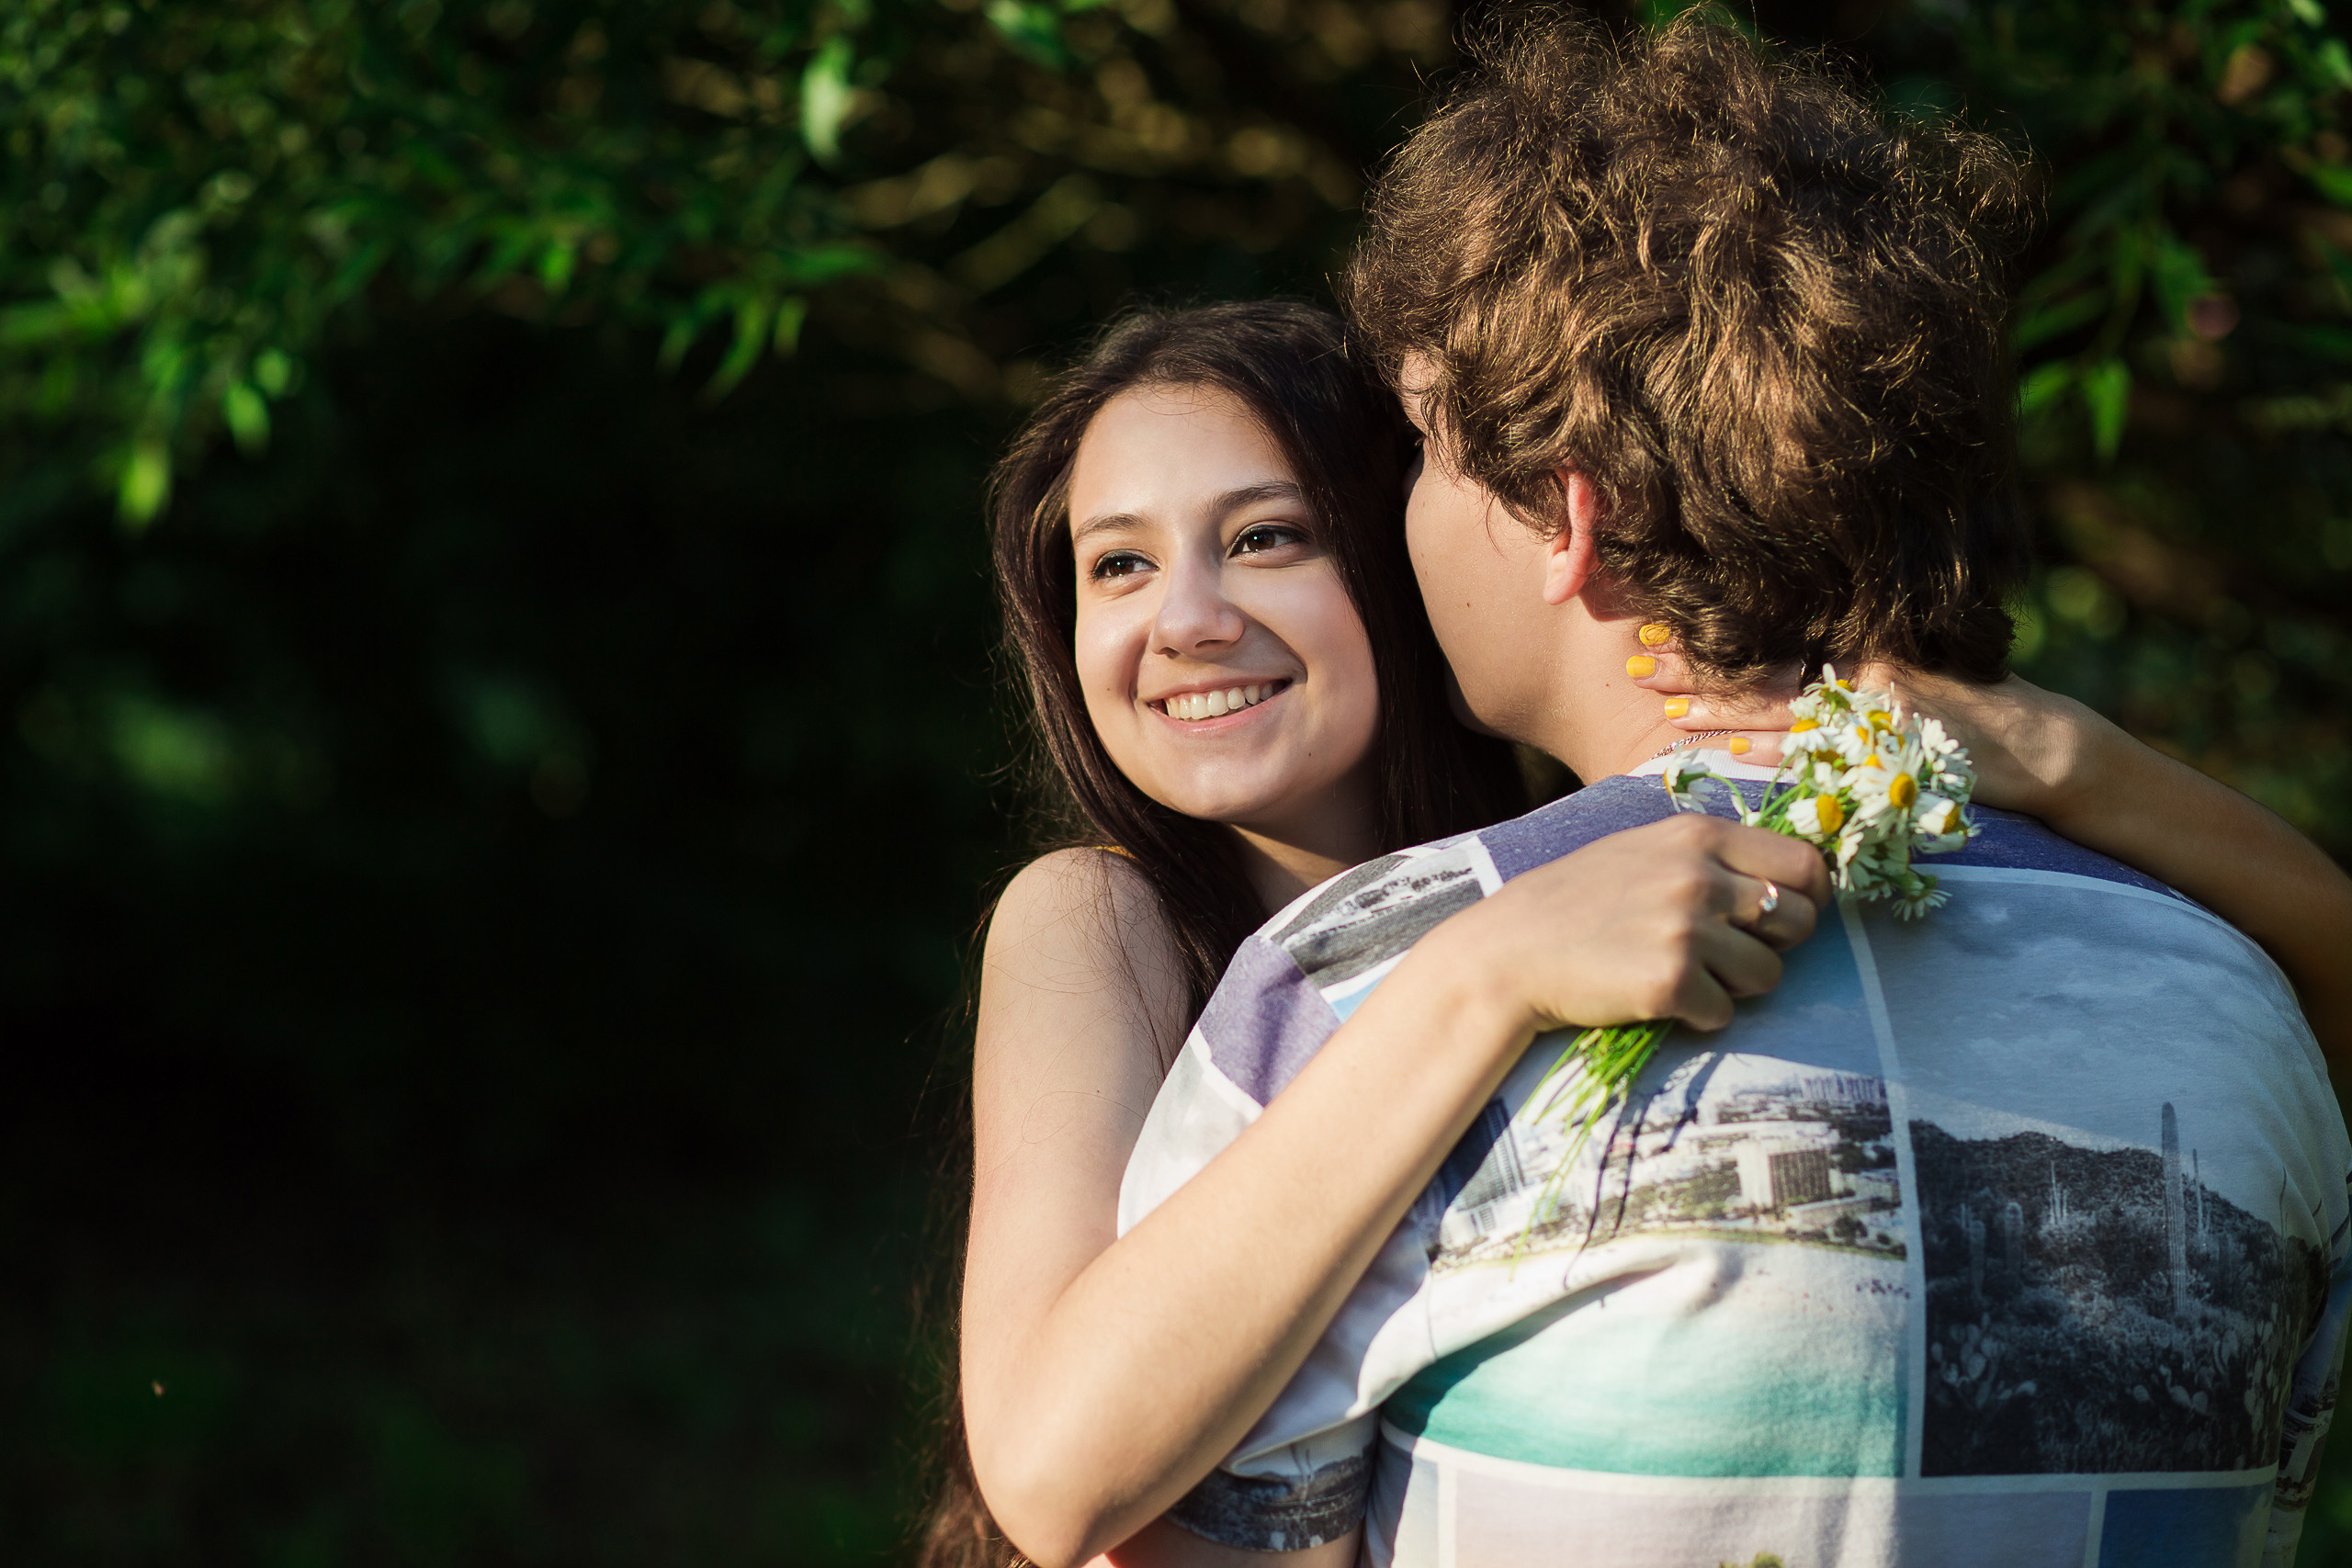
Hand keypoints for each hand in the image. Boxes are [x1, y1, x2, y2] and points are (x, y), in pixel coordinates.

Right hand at [1423, 814, 1834, 1043]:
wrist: (1510, 952)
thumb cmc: (1575, 902)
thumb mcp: (1642, 850)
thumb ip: (1707, 856)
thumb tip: (1783, 880)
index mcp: (1697, 836)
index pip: (1804, 863)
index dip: (1810, 896)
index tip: (1789, 915)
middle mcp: (1699, 877)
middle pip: (1799, 921)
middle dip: (1776, 946)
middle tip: (1731, 954)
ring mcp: (1686, 930)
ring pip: (1768, 974)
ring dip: (1736, 985)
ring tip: (1686, 975)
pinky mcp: (1670, 982)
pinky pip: (1724, 1012)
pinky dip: (1698, 1014)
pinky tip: (1658, 998)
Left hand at [1629, 637, 2115, 819]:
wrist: (2043, 749)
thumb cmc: (1972, 720)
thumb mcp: (1910, 686)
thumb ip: (1851, 684)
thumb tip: (1789, 686)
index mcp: (1860, 654)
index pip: (1773, 644)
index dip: (1715, 642)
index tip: (1661, 633)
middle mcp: (1862, 672)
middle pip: (1762, 667)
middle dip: (1696, 668)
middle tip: (1635, 663)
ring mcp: (1875, 708)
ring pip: (1779, 705)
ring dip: (1717, 709)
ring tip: (1660, 709)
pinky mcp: (1890, 745)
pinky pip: (1822, 750)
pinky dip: (1774, 753)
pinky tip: (1729, 754)